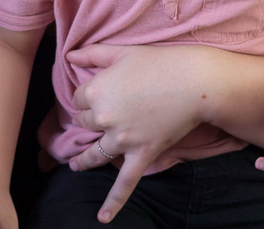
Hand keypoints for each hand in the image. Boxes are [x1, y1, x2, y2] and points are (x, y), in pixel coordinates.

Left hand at [64, 44, 204, 222]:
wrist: (195, 81)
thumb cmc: (160, 62)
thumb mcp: (122, 52)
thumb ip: (92, 53)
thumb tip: (69, 54)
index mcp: (96, 91)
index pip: (79, 97)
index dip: (88, 94)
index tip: (99, 91)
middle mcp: (104, 117)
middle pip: (86, 122)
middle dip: (91, 118)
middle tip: (100, 116)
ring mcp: (123, 140)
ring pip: (95, 153)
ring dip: (83, 160)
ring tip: (75, 166)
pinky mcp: (142, 154)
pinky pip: (124, 184)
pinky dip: (113, 203)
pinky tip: (103, 218)